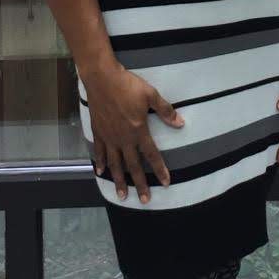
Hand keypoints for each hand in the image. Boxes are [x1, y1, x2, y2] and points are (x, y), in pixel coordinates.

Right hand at [82, 61, 179, 203]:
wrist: (101, 78)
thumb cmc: (127, 85)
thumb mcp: (150, 95)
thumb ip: (165, 111)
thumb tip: (180, 124)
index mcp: (138, 130)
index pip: (151, 155)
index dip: (159, 169)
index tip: (166, 182)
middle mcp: (123, 138)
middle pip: (133, 166)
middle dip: (139, 184)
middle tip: (144, 200)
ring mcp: (109, 137)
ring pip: (115, 164)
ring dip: (119, 180)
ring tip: (122, 195)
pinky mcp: (98, 131)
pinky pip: (98, 151)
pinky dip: (99, 163)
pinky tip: (100, 172)